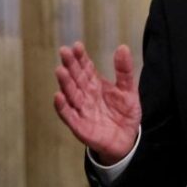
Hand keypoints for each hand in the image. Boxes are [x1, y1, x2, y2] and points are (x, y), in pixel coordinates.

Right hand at [53, 42, 140, 164]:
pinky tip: (58, 96)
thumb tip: (123, 47)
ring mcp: (81, 110)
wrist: (126, 140)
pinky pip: (68, 116)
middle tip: (64, 51)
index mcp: (95, 85)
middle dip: (70, 65)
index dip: (81, 57)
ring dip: (64, 83)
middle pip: (75, 78)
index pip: (85, 68)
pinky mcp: (80, 126)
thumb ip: (124, 71)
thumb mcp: (128, 90)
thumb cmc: (124, 114)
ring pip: (70, 94)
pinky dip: (62, 107)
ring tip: (60, 70)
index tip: (77, 46)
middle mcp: (85, 95)